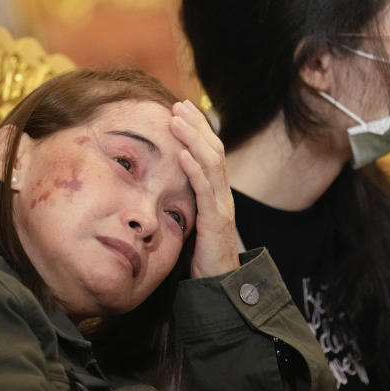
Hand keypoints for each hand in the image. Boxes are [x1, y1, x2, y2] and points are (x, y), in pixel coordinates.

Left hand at [170, 100, 238, 277]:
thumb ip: (186, 201)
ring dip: (193, 138)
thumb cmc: (203, 255)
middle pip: (214, 150)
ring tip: (177, 120)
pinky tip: (184, 154)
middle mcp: (223, 194)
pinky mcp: (215, 221)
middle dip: (196, 125)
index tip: (182, 109)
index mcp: (218, 193)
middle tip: (178, 105)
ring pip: (211, 163)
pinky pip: (206, 190)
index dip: (198, 129)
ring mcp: (222, 206)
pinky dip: (195, 169)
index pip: (210, 152)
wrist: (220, 285)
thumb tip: (166, 184)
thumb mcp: (193, 221)